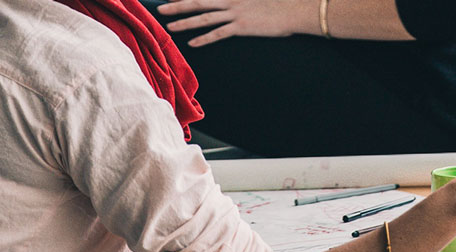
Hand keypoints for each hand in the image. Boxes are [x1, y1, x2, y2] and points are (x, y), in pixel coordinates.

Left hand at [157, 0, 317, 46]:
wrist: (295, 10)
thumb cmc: (280, 3)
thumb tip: (231, 6)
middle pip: (199, 1)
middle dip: (178, 5)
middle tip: (160, 8)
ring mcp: (236, 13)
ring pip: (205, 17)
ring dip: (186, 22)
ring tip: (170, 26)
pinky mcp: (243, 26)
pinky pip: (219, 33)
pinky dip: (205, 38)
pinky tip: (193, 43)